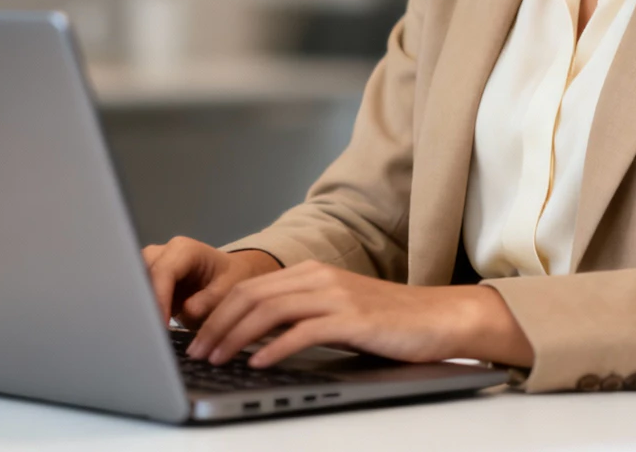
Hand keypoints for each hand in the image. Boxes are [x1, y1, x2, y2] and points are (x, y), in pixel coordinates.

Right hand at [143, 237, 281, 325]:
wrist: (230, 276)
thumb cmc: (231, 280)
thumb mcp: (229, 290)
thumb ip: (208, 301)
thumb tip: (186, 309)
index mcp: (184, 250)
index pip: (163, 272)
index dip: (159, 299)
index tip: (160, 326)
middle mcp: (163, 252)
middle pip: (140, 273)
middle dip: (141, 301)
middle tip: (145, 331)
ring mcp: (152, 265)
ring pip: (133, 282)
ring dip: (137, 305)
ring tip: (143, 331)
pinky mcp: (147, 280)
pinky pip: (136, 292)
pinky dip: (139, 309)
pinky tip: (143, 327)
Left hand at [185, 259, 533, 369]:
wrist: (439, 317)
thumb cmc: (389, 320)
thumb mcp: (337, 311)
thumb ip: (300, 316)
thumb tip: (254, 338)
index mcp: (312, 272)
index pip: (250, 288)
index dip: (217, 313)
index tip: (196, 337)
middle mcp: (320, 277)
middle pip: (252, 296)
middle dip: (216, 325)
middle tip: (196, 353)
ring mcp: (336, 295)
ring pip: (269, 311)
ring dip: (235, 337)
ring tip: (216, 359)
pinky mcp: (353, 318)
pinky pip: (302, 331)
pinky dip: (273, 348)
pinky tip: (257, 363)